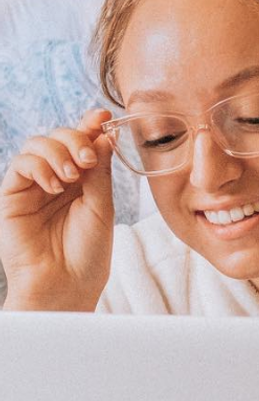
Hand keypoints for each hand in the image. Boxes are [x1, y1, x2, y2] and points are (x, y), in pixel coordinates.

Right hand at [0, 108, 115, 309]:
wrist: (66, 285)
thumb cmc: (87, 253)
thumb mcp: (102, 207)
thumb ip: (100, 172)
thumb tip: (104, 135)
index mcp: (83, 181)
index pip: (84, 143)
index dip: (91, 124)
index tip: (104, 116)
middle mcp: (58, 178)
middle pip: (60, 137)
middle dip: (76, 138)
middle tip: (89, 158)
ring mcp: (34, 186)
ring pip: (38, 144)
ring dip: (59, 151)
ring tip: (73, 176)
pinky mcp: (12, 195)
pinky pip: (21, 164)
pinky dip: (40, 165)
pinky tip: (54, 184)